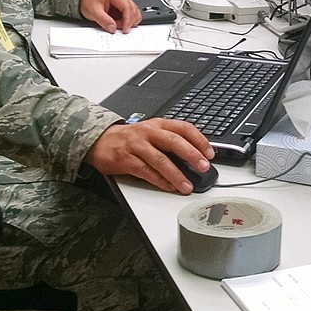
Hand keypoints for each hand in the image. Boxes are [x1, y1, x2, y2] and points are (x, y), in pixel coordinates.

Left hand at [80, 0, 140, 32]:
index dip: (128, 20)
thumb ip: (103, 20)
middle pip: (133, 10)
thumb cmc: (89, 1)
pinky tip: (119, 23)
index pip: (127, 7)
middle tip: (117, 28)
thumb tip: (113, 28)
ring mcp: (125, 1)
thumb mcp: (93, 12)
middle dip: (127, 22)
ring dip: (128, 22)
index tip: (125, 29)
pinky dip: (128, 21)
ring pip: (135, 13)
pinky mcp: (125, 6)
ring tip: (116, 24)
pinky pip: (132, 15)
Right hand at [84, 119, 213, 194]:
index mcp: (158, 124)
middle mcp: (148, 132)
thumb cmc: (130, 138)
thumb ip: (170, 141)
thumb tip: (195, 157)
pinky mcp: (126, 160)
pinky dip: (159, 181)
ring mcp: (137, 145)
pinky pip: (146, 172)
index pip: (183, 128)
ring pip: (160, 160)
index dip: (199, 140)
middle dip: (191, 155)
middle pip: (174, 141)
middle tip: (203, 167)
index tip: (210, 153)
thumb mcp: (152, 132)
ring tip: (187, 186)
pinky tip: (169, 187)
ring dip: (176, 174)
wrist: (100, 140)